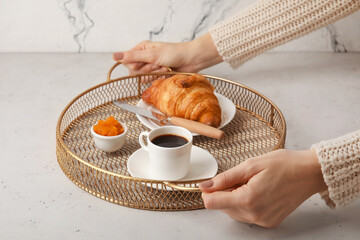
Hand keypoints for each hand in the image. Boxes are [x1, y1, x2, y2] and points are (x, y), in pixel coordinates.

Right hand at [113, 33, 222, 73]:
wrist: (191, 60)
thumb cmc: (174, 53)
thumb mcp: (151, 54)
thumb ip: (132, 56)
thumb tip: (114, 56)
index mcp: (141, 48)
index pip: (128, 62)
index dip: (136, 65)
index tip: (146, 63)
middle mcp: (145, 57)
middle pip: (135, 71)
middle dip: (147, 70)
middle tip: (158, 64)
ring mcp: (152, 66)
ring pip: (144, 77)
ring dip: (155, 74)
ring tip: (164, 67)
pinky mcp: (159, 74)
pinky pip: (153, 80)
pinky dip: (160, 77)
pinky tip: (168, 72)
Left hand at [199, 149, 327, 227]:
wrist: (310, 173)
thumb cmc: (284, 164)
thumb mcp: (251, 165)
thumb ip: (226, 178)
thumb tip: (205, 186)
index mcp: (248, 199)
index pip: (212, 203)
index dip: (208, 191)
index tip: (214, 182)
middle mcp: (255, 215)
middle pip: (222, 208)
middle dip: (224, 192)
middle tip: (241, 178)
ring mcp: (263, 221)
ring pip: (233, 212)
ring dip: (234, 198)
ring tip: (251, 183)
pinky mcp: (269, 222)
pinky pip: (247, 215)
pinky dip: (246, 204)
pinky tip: (257, 191)